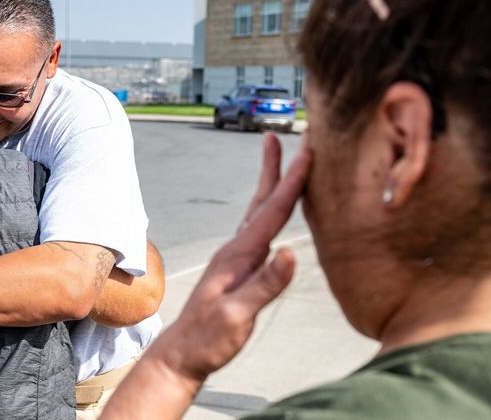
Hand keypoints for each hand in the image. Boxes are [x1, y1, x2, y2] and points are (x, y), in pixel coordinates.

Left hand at [152, 132, 311, 383]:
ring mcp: (234, 258)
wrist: (183, 353)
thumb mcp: (237, 316)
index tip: (308, 152)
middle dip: (273, 168)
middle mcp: (236, 250)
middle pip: (261, 201)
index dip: (292, 181)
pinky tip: (273, 213)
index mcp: (239, 256)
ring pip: (258, 213)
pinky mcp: (236, 268)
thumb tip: (291, 253)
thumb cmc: (209, 338)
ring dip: (270, 185)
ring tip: (279, 164)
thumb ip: (264, 286)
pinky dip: (269, 211)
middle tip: (277, 137)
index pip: (272, 211)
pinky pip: (258, 229)